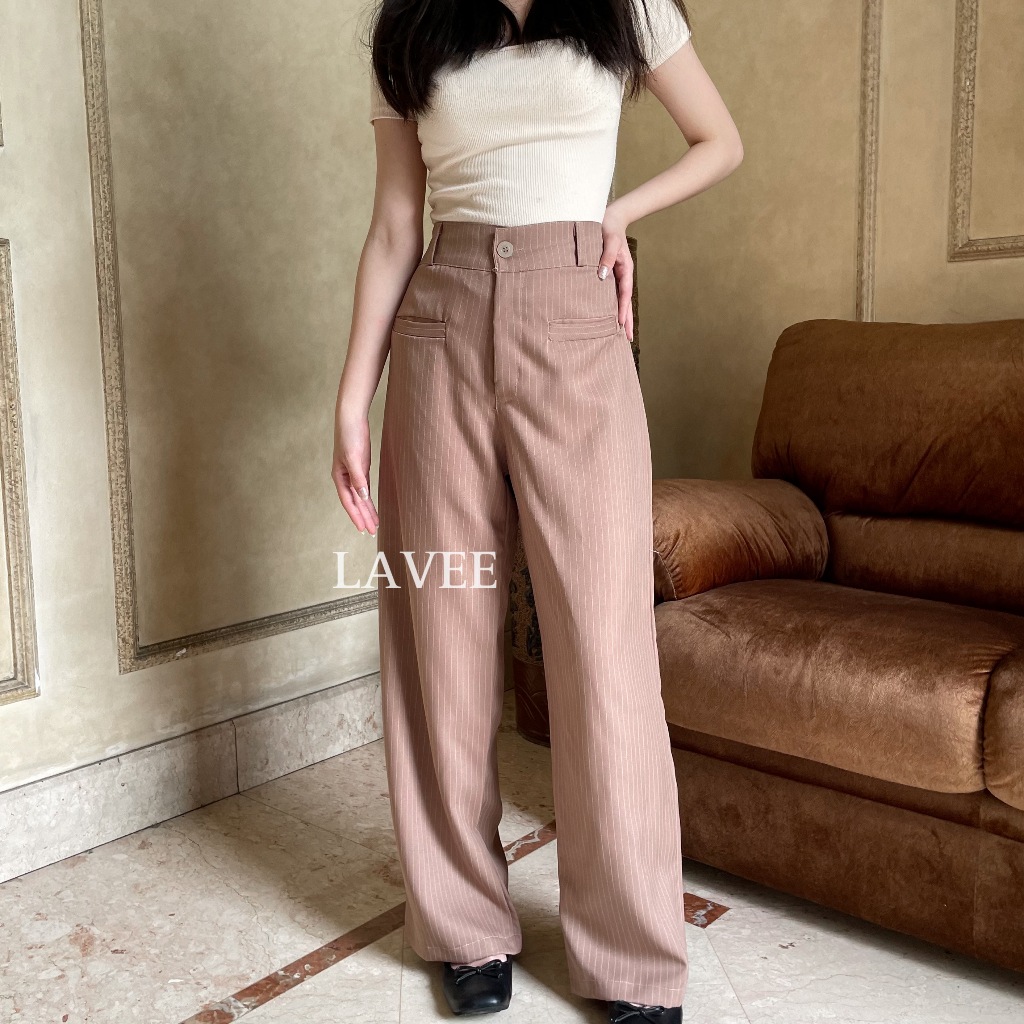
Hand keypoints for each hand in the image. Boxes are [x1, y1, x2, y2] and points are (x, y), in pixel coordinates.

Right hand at [332, 405, 378, 536]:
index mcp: (340, 477)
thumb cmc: (350, 436)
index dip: (356, 516)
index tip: (363, 529)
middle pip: (355, 502)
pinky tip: (371, 506)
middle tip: (372, 531)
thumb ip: (358, 478)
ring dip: (367, 510)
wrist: (352, 417)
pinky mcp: (361, 467)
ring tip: (374, 524)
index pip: (349, 501)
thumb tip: (362, 497)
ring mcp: (353, 473)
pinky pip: (364, 488)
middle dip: (363, 517)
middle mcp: (345, 477)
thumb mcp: (354, 458)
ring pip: (360, 496)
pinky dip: (368, 498)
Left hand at [598, 206, 634, 340]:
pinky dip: (612, 308)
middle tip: (628, 340)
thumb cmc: (608, 228)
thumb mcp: (609, 240)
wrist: (609, 218)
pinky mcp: (609, 275)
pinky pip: (611, 295)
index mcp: (625, 269)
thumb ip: (607, 256)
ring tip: (621, 336)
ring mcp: (616, 277)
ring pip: (619, 301)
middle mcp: (622, 276)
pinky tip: (609, 318)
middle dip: (627, 322)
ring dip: (621, 318)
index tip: (621, 324)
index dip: (623, 310)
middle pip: (625, 302)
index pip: (624, 294)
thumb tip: (603, 276)